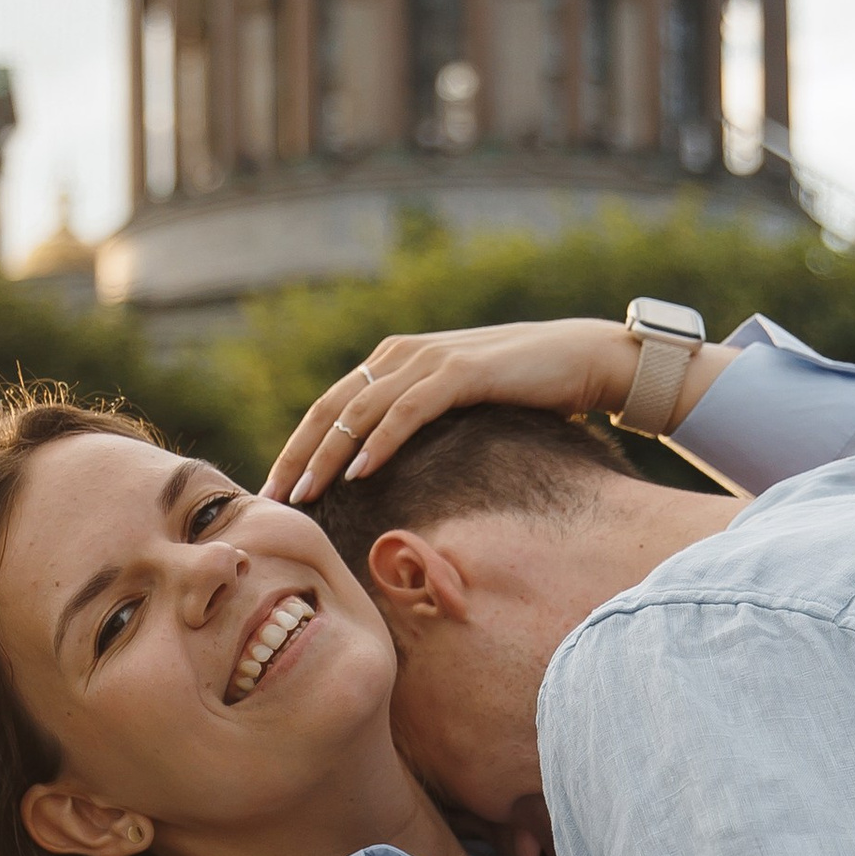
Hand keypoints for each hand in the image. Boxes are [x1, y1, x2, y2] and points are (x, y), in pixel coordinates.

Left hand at [264, 319, 723, 505]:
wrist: (583, 360)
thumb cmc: (523, 394)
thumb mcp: (457, 412)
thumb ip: (418, 428)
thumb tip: (386, 476)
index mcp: (393, 364)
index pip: (330, 408)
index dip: (297, 447)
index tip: (275, 491)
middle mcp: (401, 356)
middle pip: (330, 409)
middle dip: (296, 455)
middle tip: (271, 499)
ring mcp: (428, 360)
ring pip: (359, 411)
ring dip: (326, 455)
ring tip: (303, 494)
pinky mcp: (459, 372)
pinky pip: (406, 411)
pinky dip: (378, 442)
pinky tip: (358, 472)